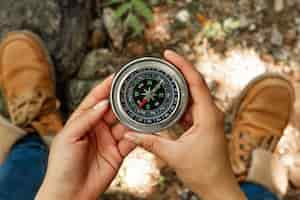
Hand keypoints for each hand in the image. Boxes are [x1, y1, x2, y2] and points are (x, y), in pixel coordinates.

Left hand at [36, 76, 135, 199]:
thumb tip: (103, 103)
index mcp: (82, 121)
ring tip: (143, 109)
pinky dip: (137, 135)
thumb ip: (86, 119)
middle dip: (123, 101)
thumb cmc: (62, 165)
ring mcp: (108, 140)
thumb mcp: (69, 137)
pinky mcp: (118, 153)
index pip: (95, 100)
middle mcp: (97, 128)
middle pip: (113, 110)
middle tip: (135, 92)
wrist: (70, 193)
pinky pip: (130, 141)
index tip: (116, 77)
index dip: (105, 88)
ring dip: (133, 117)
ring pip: (124, 124)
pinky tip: (143, 129)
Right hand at [125, 50, 246, 199]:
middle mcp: (211, 113)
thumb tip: (129, 134)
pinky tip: (165, 101)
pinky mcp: (203, 125)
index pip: (196, 82)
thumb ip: (151, 143)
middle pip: (194, 84)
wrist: (218, 186)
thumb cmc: (203, 172)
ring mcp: (207, 118)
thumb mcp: (174, 155)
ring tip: (161, 78)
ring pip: (191, 96)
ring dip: (177, 87)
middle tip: (160, 63)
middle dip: (178, 71)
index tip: (168, 53)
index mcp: (209, 115)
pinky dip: (177, 103)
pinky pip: (189, 108)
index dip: (182, 65)